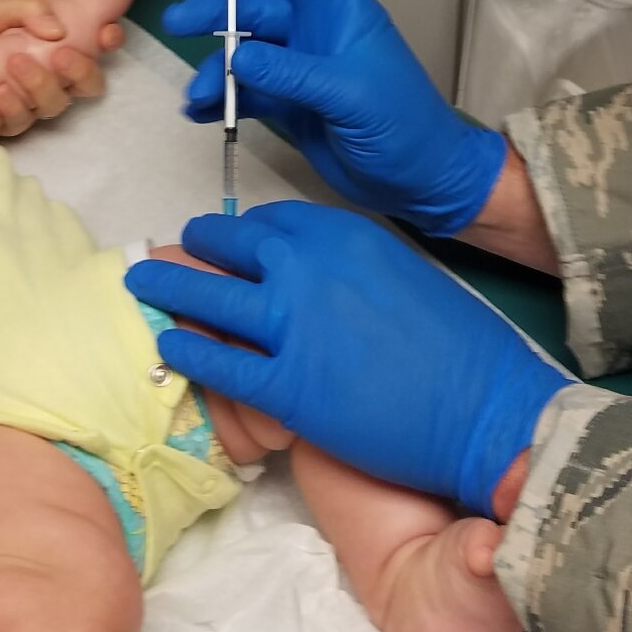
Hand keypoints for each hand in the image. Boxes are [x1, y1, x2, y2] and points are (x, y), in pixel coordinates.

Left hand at [0, 0, 121, 137]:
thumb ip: (29, 10)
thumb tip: (58, 29)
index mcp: (55, 48)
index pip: (95, 48)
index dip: (109, 41)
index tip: (104, 32)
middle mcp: (51, 78)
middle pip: (87, 84)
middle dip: (81, 70)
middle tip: (61, 55)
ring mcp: (31, 103)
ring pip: (56, 104)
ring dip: (41, 84)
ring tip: (14, 62)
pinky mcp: (9, 122)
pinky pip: (23, 121)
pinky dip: (13, 105)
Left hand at [125, 202, 570, 514]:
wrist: (488, 409)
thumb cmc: (460, 346)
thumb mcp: (400, 272)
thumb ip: (346, 265)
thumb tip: (305, 274)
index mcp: (343, 234)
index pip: (269, 222)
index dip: (241, 233)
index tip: (225, 240)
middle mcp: (309, 269)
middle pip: (230, 249)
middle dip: (196, 248)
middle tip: (174, 252)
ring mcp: (292, 327)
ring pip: (209, 299)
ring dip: (170, 289)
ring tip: (143, 284)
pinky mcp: (286, 388)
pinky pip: (219, 364)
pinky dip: (190, 353)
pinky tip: (171, 348)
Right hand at [168, 0, 504, 234]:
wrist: (421, 180)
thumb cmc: (402, 124)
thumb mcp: (349, 93)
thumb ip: (291, 73)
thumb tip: (235, 57)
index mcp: (339, 12)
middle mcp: (316, 33)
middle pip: (254, 12)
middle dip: (214, 16)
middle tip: (176, 24)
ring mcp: (302, 70)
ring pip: (245, 57)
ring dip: (215, 73)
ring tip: (195, 100)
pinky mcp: (293, 105)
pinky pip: (248, 93)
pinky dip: (222, 101)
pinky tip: (202, 114)